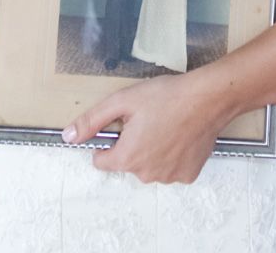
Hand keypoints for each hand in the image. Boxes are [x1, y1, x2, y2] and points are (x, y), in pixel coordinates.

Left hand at [61, 73, 233, 184]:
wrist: (207, 99)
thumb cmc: (166, 97)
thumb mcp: (123, 101)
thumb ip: (92, 120)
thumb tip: (68, 136)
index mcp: (128, 157)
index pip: (101, 161)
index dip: (106, 143)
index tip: (119, 128)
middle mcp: (147, 174)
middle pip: (127, 163)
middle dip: (132, 144)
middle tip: (146, 120)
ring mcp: (169, 177)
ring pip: (150, 166)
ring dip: (152, 150)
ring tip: (165, 125)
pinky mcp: (188, 175)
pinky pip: (171, 168)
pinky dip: (172, 155)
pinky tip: (179, 136)